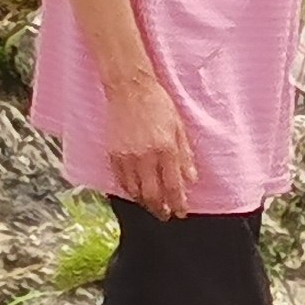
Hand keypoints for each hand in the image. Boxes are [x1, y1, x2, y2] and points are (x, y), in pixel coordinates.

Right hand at [102, 72, 194, 216]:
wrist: (129, 89)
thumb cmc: (158, 104)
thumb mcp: (179, 127)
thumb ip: (185, 155)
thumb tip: (191, 180)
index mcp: (165, 149)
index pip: (173, 186)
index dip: (178, 203)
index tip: (181, 212)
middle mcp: (145, 156)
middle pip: (153, 195)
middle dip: (161, 209)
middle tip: (166, 215)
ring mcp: (127, 156)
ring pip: (135, 192)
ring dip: (145, 203)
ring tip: (152, 206)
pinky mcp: (113, 154)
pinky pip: (121, 181)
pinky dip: (129, 191)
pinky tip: (136, 193)